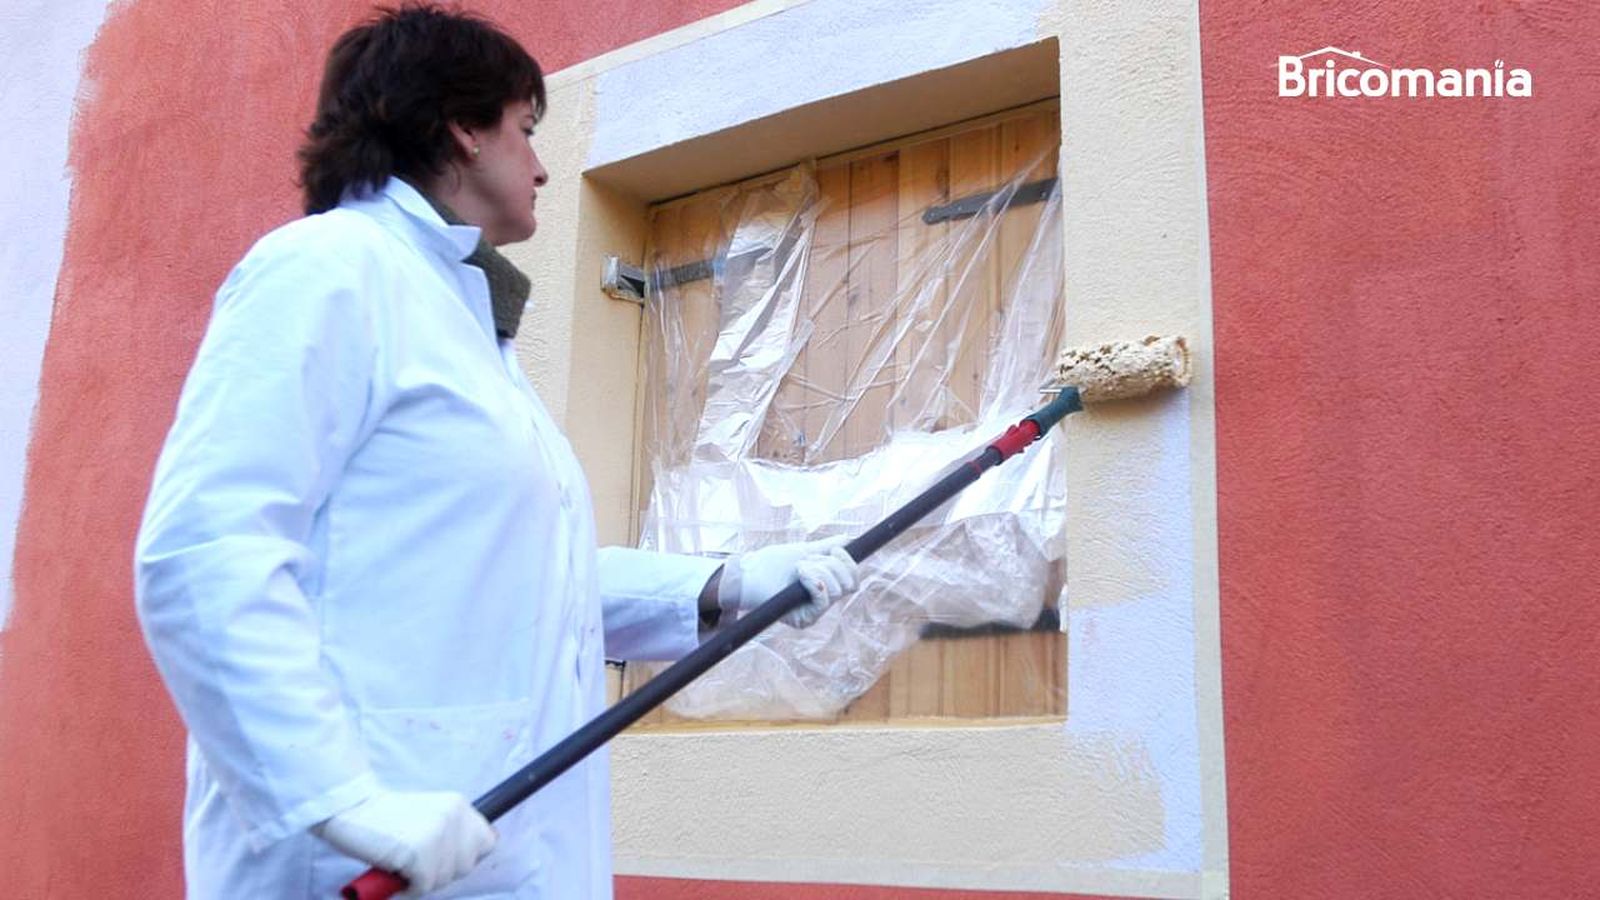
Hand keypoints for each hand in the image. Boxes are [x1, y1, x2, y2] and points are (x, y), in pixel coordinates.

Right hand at [313, 789, 495, 896]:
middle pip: (466, 866)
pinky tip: (393, 870)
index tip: (444, 858)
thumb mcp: (429, 815)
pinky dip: (406, 888)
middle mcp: (453, 817)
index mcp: (458, 805)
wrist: (350, 808)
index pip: (487, 842)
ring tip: (401, 861)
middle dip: (441, 871)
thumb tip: (468, 858)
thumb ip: (450, 831)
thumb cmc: (385, 818)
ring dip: (421, 880)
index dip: (466, 855)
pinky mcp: (419, 853)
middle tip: (415, 861)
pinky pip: (422, 888)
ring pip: (443, 880)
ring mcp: (437, 835)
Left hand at [721, 536, 859, 627]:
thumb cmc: (771, 564)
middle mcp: (824, 601)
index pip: (852, 580)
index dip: (848, 562)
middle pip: (850, 584)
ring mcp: (815, 612)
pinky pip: (824, 600)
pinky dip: (814, 580)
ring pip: (837, 590)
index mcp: (826, 586)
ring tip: (799, 567)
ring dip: (819, 570)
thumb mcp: (804, 551)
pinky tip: (800, 573)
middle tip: (808, 560)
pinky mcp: (805, 620)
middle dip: (832, 564)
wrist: (749, 574)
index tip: (834, 549)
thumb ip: (826, 547)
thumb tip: (849, 538)